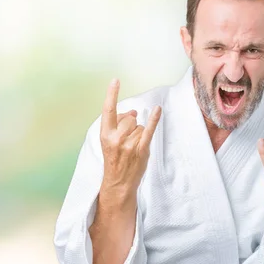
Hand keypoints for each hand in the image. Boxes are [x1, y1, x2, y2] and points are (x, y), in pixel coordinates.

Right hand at [99, 78, 161, 197]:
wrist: (118, 183)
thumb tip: (134, 112)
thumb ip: (119, 124)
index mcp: (105, 134)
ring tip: (132, 148)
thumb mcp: (109, 141)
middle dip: (131, 125)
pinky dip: (155, 120)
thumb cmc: (114, 160)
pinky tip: (158, 110)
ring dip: (138, 134)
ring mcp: (129, 144)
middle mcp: (116, 138)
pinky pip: (149, 130)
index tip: (115, 81)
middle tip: (126, 141)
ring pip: (140, 126)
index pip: (108, 110)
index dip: (112, 94)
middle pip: (130, 118)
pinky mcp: (141, 150)